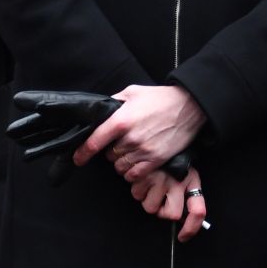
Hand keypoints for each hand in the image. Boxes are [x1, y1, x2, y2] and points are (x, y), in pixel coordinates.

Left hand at [74, 84, 205, 180]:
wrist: (189, 107)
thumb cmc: (160, 98)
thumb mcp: (132, 92)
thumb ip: (114, 102)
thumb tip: (101, 110)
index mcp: (121, 120)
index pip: (95, 141)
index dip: (83, 152)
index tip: (78, 158)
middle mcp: (130, 138)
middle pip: (109, 155)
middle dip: (110, 151)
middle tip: (119, 143)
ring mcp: (144, 151)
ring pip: (120, 167)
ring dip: (121, 162)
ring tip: (129, 152)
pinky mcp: (156, 160)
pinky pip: (135, 175)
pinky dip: (131, 172)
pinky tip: (135, 164)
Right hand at [131, 163, 207, 241]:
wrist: (158, 133)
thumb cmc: (170, 158)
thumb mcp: (184, 171)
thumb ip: (185, 194)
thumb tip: (182, 221)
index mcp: (191, 180)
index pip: (197, 211)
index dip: (191, 228)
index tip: (182, 237)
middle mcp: (178, 182)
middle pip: (171, 215)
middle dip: (161, 210)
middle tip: (158, 198)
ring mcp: (161, 179)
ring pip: (150, 206)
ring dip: (147, 198)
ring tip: (148, 183)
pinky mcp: (144, 174)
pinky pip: (137, 194)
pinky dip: (137, 188)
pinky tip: (140, 177)